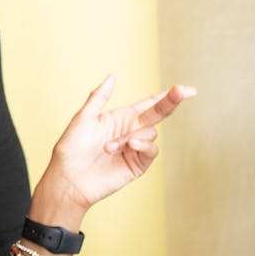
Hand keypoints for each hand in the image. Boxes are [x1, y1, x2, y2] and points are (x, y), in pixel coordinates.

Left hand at [31, 75, 195, 226]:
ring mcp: (135, 149)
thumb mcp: (83, 118)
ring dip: (131, 137)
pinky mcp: (137, 165)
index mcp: (120, 118)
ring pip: (150, 133)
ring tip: (107, 147)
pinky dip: (144, 146)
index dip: (167, 96)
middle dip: (171, 102)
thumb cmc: (70, 149)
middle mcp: (131, 132)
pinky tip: (131, 146)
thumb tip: (112, 76)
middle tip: (186, 91)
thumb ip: (99, 97)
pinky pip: (151, 151)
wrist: (68, 179)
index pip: (148, 104)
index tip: (185, 88)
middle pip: (158, 114)